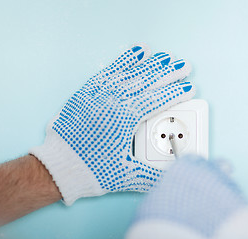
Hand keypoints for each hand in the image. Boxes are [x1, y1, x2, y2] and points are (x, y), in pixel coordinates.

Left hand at [30, 44, 194, 204]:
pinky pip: (108, 71)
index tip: (189, 88)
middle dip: (169, 73)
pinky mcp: (86, 93)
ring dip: (150, 64)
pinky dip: (123, 61)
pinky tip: (134, 54)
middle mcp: (113, 102)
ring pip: (130, 73)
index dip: (176, 94)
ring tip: (164, 56)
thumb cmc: (90, 170)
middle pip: (148, 82)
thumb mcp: (128, 176)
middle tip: (185, 65)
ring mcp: (99, 95)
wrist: (57, 168)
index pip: (157, 101)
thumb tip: (173, 174)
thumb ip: (155, 175)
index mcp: (125, 119)